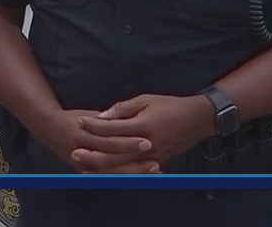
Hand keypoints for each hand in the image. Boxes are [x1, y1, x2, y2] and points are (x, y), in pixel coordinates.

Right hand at [36, 109, 158, 173]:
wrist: (49, 128)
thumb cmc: (75, 118)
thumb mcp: (90, 114)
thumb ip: (108, 119)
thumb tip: (128, 121)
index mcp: (83, 130)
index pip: (110, 138)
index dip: (128, 141)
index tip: (147, 141)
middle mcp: (80, 148)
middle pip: (110, 158)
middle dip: (133, 161)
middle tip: (154, 162)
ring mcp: (80, 162)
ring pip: (108, 171)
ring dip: (131, 172)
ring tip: (151, 170)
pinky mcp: (81, 171)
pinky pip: (104, 176)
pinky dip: (121, 178)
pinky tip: (138, 178)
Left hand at [71, 94, 214, 171]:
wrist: (198, 119)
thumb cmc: (170, 105)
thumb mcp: (146, 99)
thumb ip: (123, 108)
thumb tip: (102, 115)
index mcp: (143, 125)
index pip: (112, 128)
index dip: (94, 125)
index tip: (79, 121)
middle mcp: (147, 144)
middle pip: (114, 152)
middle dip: (93, 153)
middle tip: (74, 152)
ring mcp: (152, 156)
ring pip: (123, 166)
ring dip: (102, 167)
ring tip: (84, 166)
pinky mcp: (156, 162)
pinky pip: (133, 170)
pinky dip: (118, 172)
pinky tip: (105, 172)